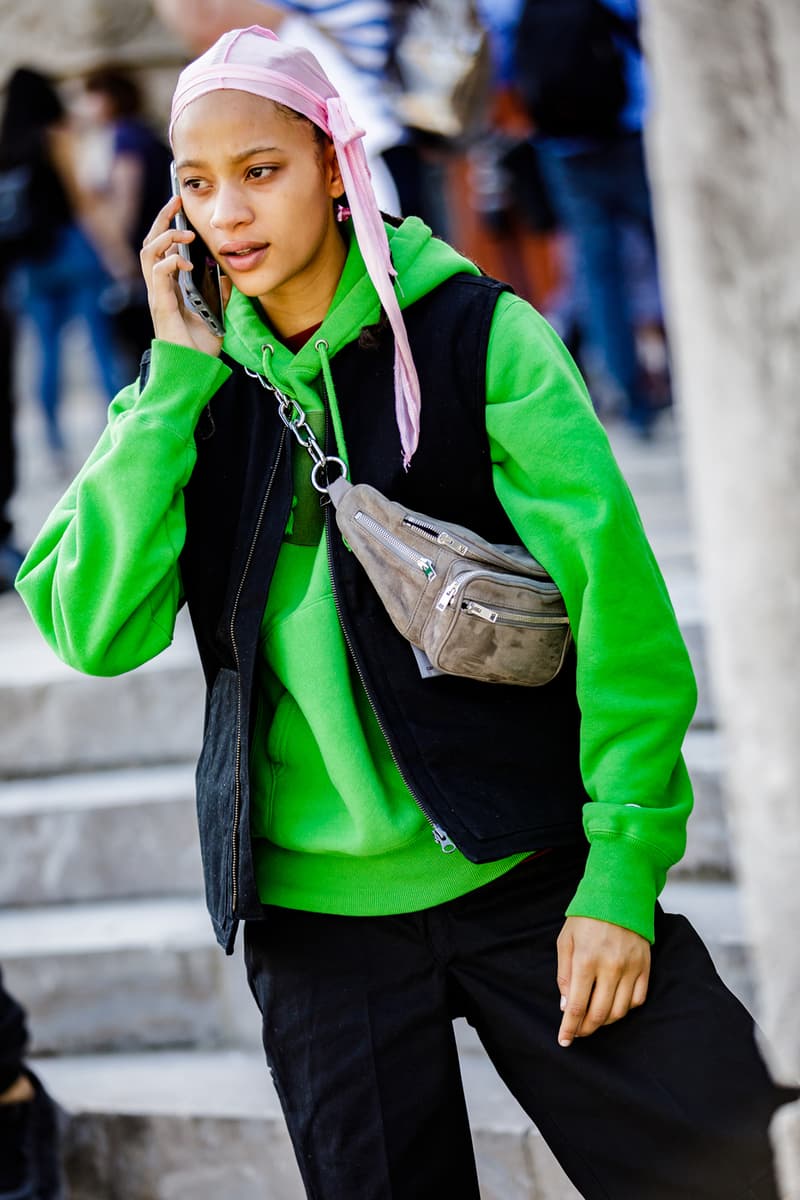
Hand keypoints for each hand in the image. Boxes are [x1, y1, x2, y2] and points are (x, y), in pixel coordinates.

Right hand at [140, 195, 230, 355]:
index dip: (168, 225)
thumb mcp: (216, 313)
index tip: (180, 206)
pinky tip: (184, 261)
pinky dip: (169, 262)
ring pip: (148, 254)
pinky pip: (158, 275)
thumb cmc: (200, 346)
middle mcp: (160, 287)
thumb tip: (227, 273)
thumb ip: (219, 292)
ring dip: (164, 237)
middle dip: (161, 219)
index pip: (162, 247)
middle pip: (151, 243)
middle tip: (175, 201)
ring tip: (183, 231)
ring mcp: (158, 295)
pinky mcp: (161, 306)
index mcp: (171, 286)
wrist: (195, 370)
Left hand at [556, 916, 649, 1046]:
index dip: (570, 1028)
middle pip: (599, 1014)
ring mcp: (631, 968)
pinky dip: (625, 1008)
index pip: (577, 1006)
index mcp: (586, 960)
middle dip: (586, 1029)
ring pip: (620, 1011)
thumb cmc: (586, 917)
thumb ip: (564, 974)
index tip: (564, 1041)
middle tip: (578, 1032)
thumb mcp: (565, 941)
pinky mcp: (645, 966)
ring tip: (594, 1019)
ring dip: (605, 1021)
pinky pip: (638, 999)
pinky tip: (614, 1005)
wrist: (618, 893)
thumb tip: (566, 1006)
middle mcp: (610, 967)